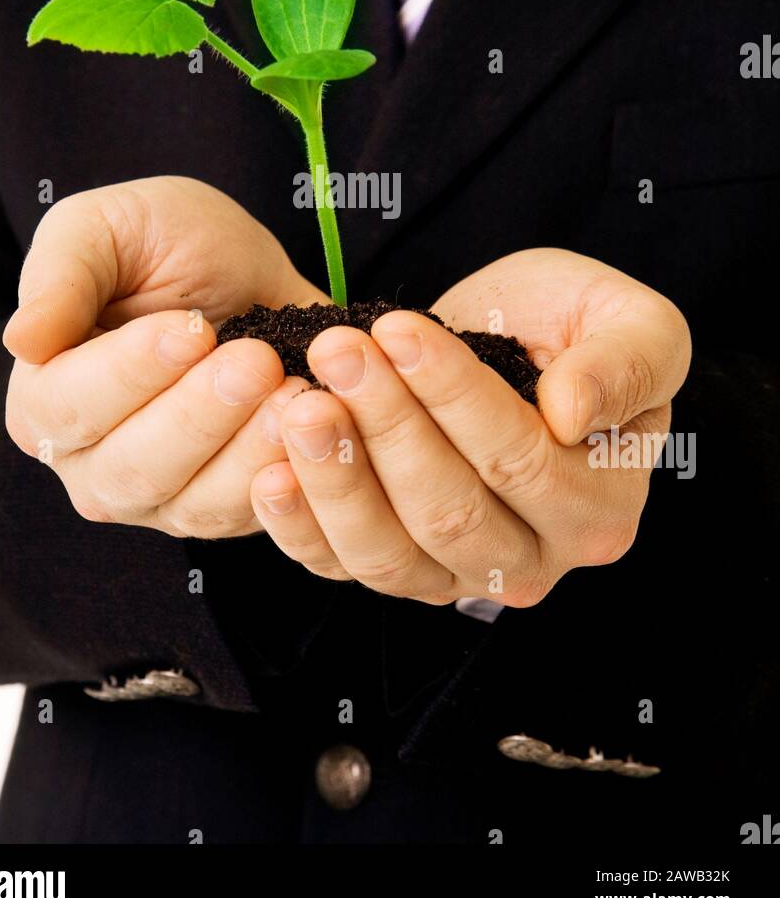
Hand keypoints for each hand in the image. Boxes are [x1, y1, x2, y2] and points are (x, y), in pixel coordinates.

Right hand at [4, 176, 322, 535]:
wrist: (240, 266)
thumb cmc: (158, 242)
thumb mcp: (104, 227)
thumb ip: (60, 275)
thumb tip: (23, 339)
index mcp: (44, 399)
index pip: (71, 406)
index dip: (130, 372)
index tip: (191, 328)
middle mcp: (92, 465)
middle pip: (134, 467)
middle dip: (201, 414)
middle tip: (257, 361)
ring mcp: (160, 499)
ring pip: (196, 504)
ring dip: (250, 450)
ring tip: (297, 391)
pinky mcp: (224, 510)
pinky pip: (254, 514)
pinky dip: (290, 476)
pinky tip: (321, 424)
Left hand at [249, 249, 690, 602]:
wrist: (513, 343)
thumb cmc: (574, 329)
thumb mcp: (628, 321)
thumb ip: (625, 363)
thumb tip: (572, 412)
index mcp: (600, 506)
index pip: (518, 458)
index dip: (453, 395)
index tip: (399, 330)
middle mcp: (535, 559)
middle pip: (448, 509)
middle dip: (384, 424)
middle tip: (335, 352)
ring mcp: (459, 576)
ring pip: (389, 551)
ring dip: (335, 476)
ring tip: (297, 403)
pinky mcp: (396, 570)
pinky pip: (341, 565)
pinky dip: (299, 526)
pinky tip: (269, 471)